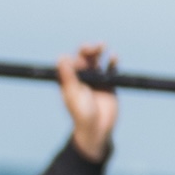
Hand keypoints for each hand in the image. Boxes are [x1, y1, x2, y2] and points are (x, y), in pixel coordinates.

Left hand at [59, 42, 118, 158]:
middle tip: (92, 47)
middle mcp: (81, 77)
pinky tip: (113, 57)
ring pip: (97, 61)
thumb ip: (68, 76)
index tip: (78, 59)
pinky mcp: (108, 83)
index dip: (75, 57)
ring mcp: (95, 79)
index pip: (70, 62)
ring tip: (102, 45)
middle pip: (84, 58)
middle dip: (87, 50)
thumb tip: (61, 57)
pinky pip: (110, 69)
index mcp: (69, 80)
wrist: (97, 129)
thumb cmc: (81, 114)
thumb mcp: (73, 94)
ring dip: (98, 52)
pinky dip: (112, 62)